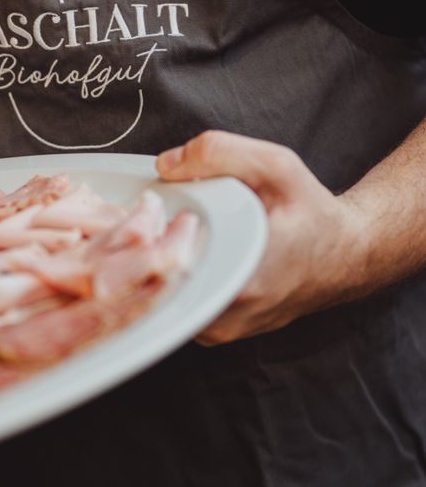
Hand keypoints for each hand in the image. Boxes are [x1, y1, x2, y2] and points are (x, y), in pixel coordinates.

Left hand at [156, 131, 369, 345]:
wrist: (343, 255)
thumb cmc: (310, 212)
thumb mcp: (275, 166)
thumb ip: (219, 153)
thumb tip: (166, 165)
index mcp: (242, 277)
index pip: (165, 265)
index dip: (146, 235)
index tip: (149, 212)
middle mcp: (228, 314)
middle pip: (154, 283)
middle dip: (144, 248)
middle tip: (150, 220)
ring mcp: (219, 331)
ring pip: (159, 299)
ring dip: (153, 266)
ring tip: (165, 235)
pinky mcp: (215, 333)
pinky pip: (173, 308)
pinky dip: (166, 280)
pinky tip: (177, 254)